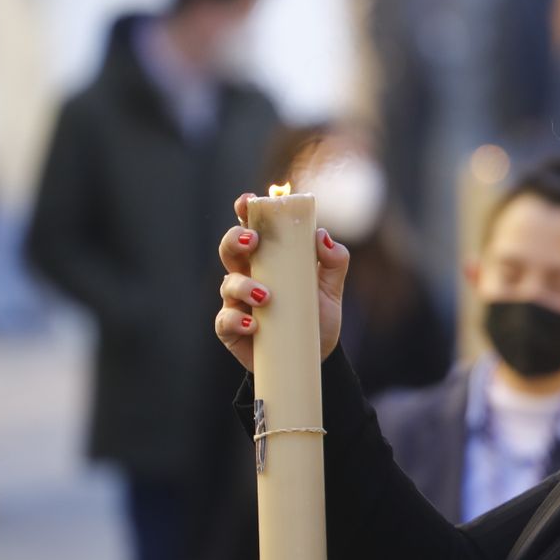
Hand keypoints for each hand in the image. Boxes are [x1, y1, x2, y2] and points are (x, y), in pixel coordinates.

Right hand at [215, 192, 350, 371]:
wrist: (315, 358)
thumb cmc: (317, 318)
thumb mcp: (332, 289)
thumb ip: (335, 261)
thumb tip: (322, 236)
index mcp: (270, 260)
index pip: (252, 229)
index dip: (246, 211)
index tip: (248, 201)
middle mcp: (249, 276)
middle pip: (229, 248)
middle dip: (234, 239)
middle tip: (253, 241)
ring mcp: (237, 302)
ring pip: (227, 283)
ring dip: (243, 285)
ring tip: (266, 296)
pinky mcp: (232, 329)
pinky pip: (224, 320)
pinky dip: (236, 320)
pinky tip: (254, 324)